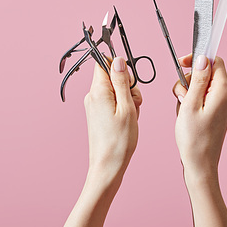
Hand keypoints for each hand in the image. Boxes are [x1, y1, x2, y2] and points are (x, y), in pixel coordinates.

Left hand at [59, 57, 141, 226]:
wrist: (108, 166)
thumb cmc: (119, 141)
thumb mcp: (127, 107)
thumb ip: (122, 81)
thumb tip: (118, 60)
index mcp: (98, 91)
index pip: (104, 63)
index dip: (120, 67)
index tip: (130, 80)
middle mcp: (92, 96)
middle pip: (112, 76)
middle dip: (128, 86)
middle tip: (134, 103)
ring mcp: (94, 105)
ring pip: (115, 90)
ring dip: (128, 98)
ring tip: (132, 115)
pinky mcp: (97, 114)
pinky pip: (112, 102)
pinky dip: (123, 107)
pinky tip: (127, 120)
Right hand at [172, 54, 226, 226]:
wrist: (200, 164)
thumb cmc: (194, 139)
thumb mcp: (190, 104)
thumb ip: (197, 79)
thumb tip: (202, 59)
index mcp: (223, 91)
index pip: (215, 61)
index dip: (198, 59)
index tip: (182, 64)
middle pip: (206, 73)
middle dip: (188, 80)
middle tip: (180, 95)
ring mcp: (223, 105)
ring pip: (202, 86)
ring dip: (188, 92)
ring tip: (182, 109)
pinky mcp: (217, 112)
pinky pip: (203, 98)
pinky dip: (191, 102)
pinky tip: (185, 115)